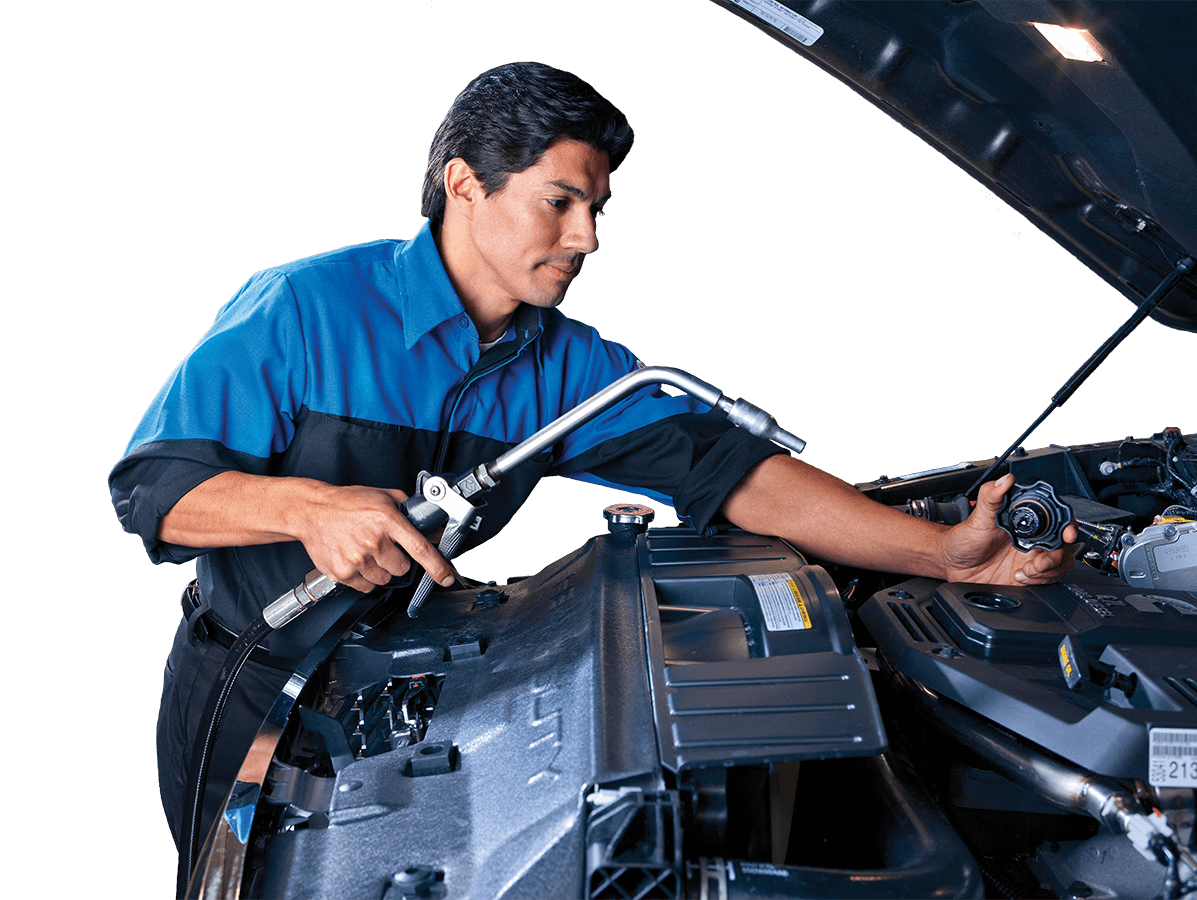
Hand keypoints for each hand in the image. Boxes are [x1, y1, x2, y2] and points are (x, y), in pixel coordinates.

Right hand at [297, 483, 455, 593]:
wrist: (311, 511)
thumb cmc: (346, 503)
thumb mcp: (383, 496)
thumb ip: (410, 509)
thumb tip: (432, 526)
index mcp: (387, 520)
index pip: (419, 549)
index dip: (437, 567)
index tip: (446, 577)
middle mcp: (373, 541)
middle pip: (402, 568)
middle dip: (398, 560)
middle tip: (383, 546)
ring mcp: (357, 559)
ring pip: (385, 578)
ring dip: (381, 568)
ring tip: (366, 550)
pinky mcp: (343, 573)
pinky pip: (367, 586)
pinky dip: (365, 577)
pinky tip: (356, 559)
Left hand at [938, 474, 1077, 584]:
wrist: (952, 565)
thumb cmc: (964, 539)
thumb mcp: (978, 517)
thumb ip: (991, 496)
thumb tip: (1005, 480)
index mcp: (1026, 523)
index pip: (1058, 522)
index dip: (1069, 527)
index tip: (1067, 535)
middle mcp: (1033, 540)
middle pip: (1065, 547)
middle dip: (1057, 556)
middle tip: (1038, 561)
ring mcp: (1031, 558)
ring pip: (1060, 565)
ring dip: (1047, 571)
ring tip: (1024, 571)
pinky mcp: (1028, 576)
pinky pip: (1048, 581)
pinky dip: (1039, 581)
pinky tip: (1019, 577)